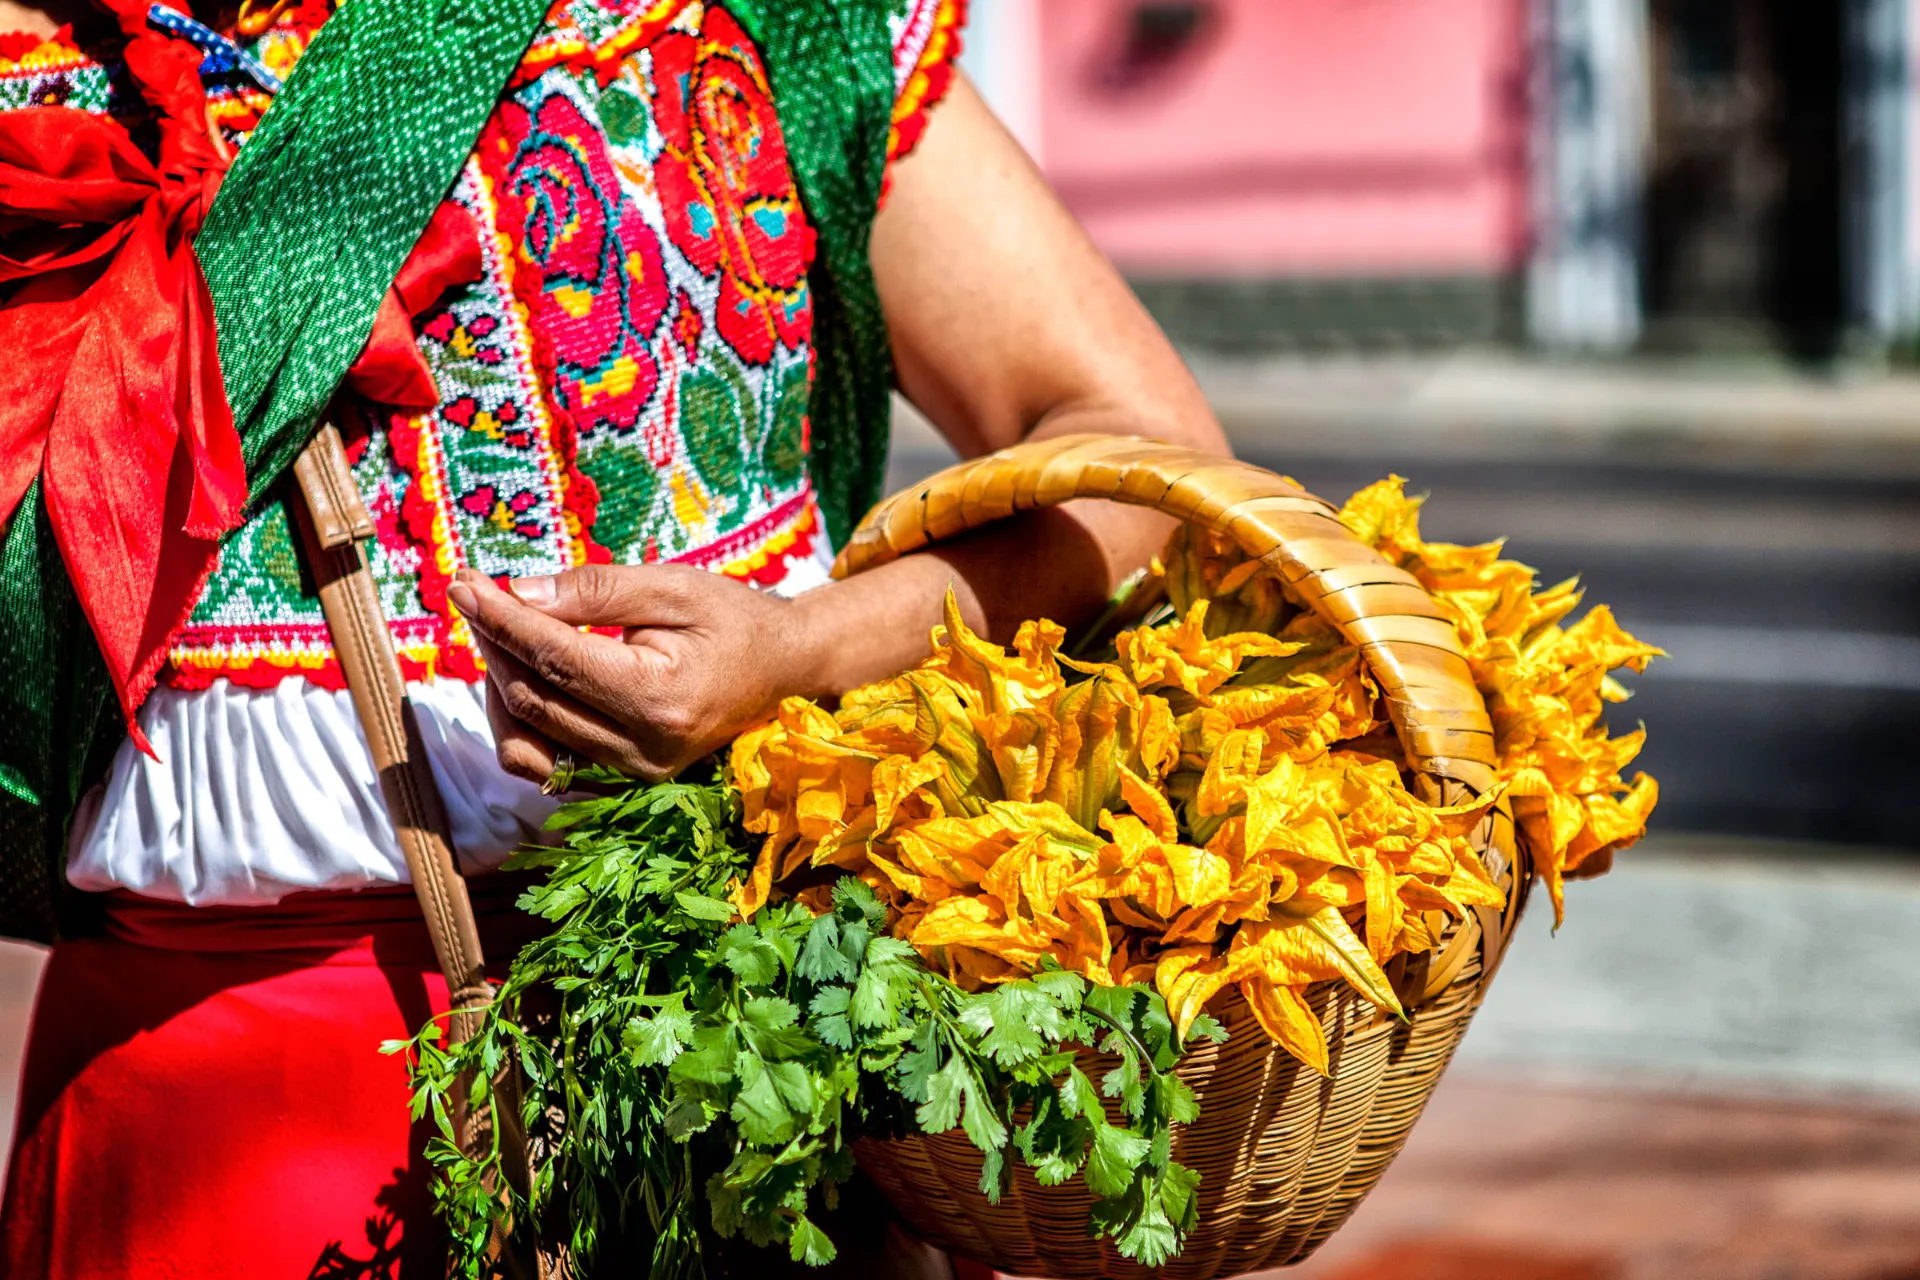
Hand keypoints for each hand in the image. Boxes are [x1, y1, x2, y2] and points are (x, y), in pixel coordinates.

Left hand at [446, 563, 817, 785]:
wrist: (783, 669)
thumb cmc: (732, 618)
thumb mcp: (672, 586)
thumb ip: (597, 590)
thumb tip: (518, 594)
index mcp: (660, 697)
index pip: (555, 658)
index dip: (501, 619)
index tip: (463, 585)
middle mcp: (644, 751)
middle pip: (533, 697)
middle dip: (494, 642)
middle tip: (477, 596)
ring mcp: (634, 776)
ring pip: (525, 743)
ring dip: (499, 686)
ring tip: (505, 637)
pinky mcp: (625, 785)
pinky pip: (544, 766)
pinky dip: (521, 723)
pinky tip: (526, 679)